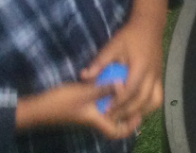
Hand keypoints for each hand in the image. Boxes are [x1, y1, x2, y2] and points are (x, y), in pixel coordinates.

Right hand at [15, 82, 139, 138]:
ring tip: (127, 89)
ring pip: (108, 113)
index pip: (117, 132)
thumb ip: (103, 89)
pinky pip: (99, 106)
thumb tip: (123, 84)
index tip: (139, 115)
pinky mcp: (81, 108)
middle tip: (137, 99)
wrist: (36, 108)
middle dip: (127, 113)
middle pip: (115, 123)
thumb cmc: (59, 102)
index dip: (130, 127)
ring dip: (117, 104)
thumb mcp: (83, 93)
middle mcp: (93, 120)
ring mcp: (87, 115)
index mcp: (96, 120)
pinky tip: (109, 84)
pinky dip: (106, 98)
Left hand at [80, 0, 167, 122]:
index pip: (130, 90)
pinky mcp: (159, 78)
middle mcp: (152, 75)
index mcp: (141, 67)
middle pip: (142, 100)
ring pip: (153, 102)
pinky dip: (148, 107)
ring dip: (140, 112)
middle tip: (110, 118)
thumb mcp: (112, 46)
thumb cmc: (129, 36)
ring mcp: (158, 77)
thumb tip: (83, 77)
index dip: (118, 102)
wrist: (149, 26)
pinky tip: (136, 109)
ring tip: (124, 116)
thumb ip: (99, 62)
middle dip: (126, 111)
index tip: (104, 110)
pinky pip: (157, 97)